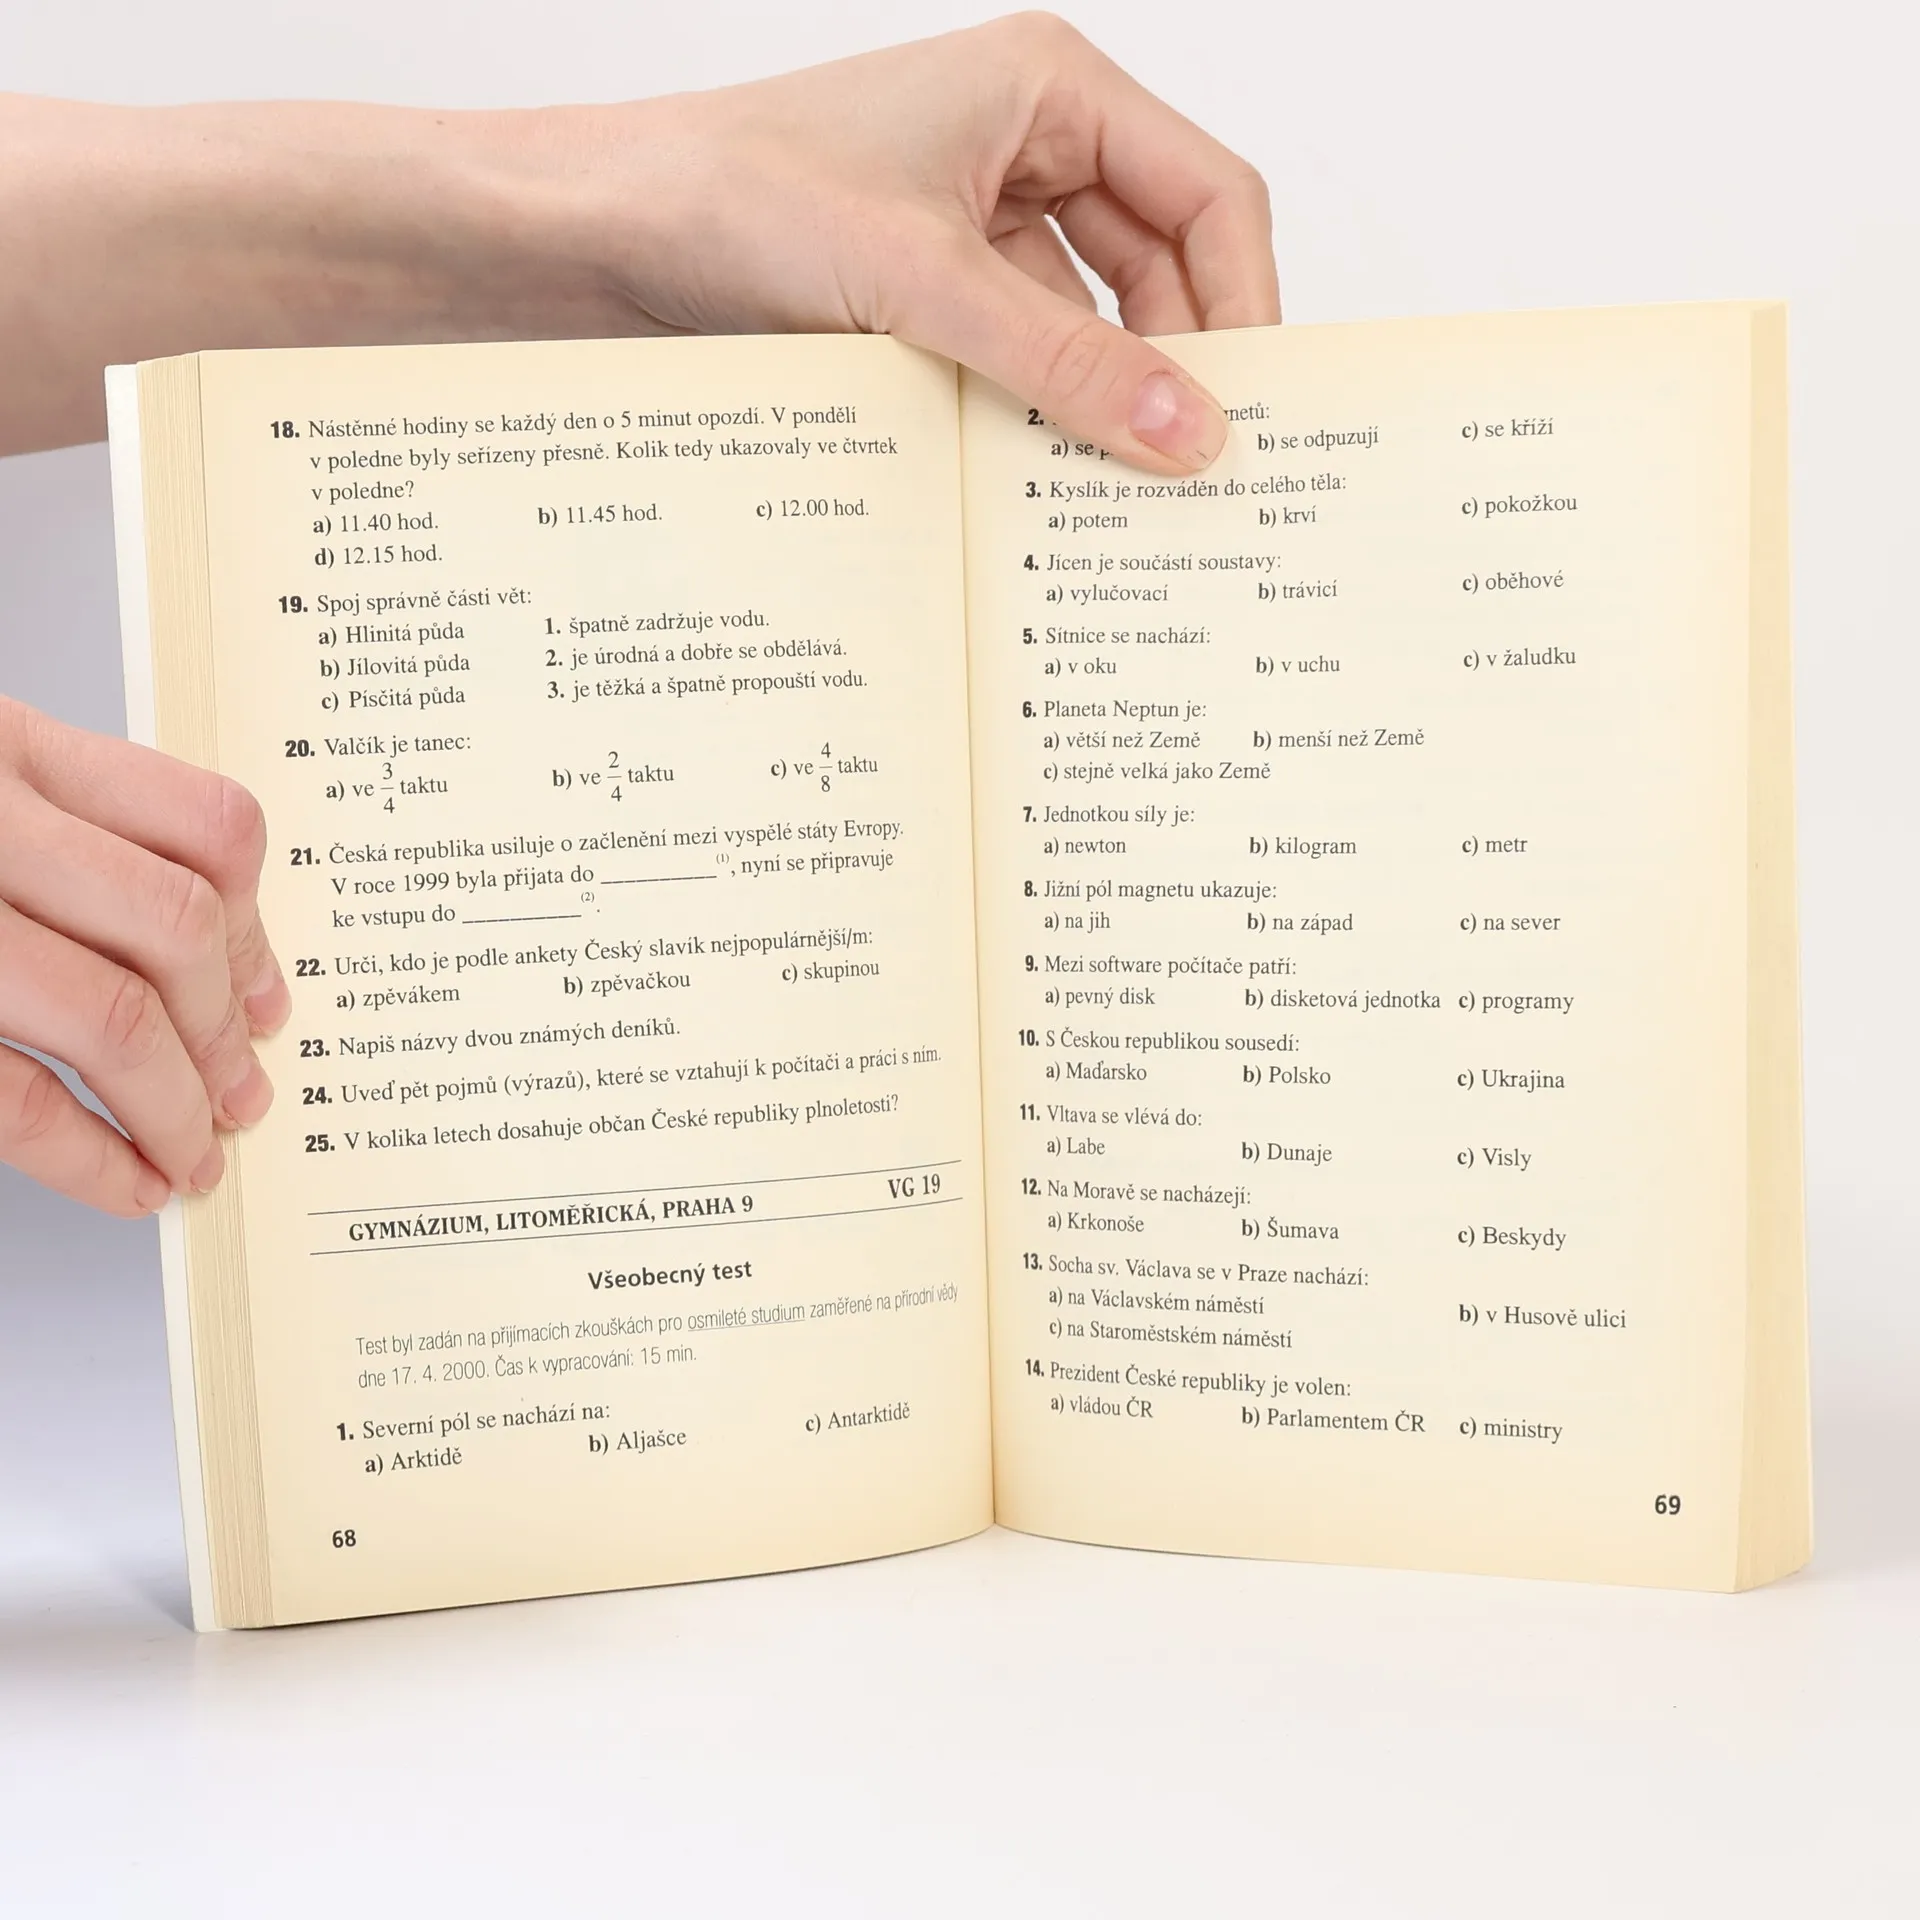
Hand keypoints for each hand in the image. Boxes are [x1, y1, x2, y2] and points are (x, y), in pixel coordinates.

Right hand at [0, 696, 286, 1214]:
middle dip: (225, 1033)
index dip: (255, 931)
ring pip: (110, 1013)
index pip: (205, 824)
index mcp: (7, 747)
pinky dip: (90, 1153)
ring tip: (196, 1153)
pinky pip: (12, 1093)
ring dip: (176, 1104)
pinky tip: (127, 1182)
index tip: (268, 1001)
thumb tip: (213, 954)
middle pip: (175, 926)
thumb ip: (67, 824)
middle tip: (244, 1095)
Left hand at [540, 14, 1279, 470]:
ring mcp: (978, 216)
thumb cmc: (739, 196)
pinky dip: (1035, 411)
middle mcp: (1027, 142)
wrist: (601, 234)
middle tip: (1190, 472)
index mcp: (1050, 88)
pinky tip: (1034, 474)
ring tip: (1111, 487)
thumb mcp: (924, 284)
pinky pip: (1024, 353)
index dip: (1244, 303)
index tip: (1247, 412)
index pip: (1210, 196)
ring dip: (1099, 397)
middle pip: (1163, 267)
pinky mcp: (932, 285)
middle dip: (1174, 363)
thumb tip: (1190, 433)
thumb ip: (1064, 363)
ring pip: (1092, 321)